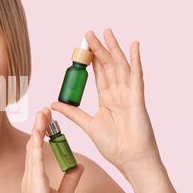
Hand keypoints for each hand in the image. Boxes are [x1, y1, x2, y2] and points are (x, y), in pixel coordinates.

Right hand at [15, 107, 83, 192]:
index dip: (42, 134)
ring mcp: (30, 179)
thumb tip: (78, 166)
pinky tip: (39, 133)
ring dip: (37, 129)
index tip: (48, 120)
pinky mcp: (34, 184)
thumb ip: (70, 180)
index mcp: (36, 178)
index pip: (38, 150)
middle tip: (44, 110)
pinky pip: (35, 160)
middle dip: (39, 126)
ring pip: (33, 147)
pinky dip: (36, 144)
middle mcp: (31, 175)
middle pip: (34, 144)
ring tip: (42, 113)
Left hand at [51, 29, 160, 173]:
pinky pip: (136, 76)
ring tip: (107, 32)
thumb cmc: (113, 145)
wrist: (128, 159)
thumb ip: (73, 112)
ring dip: (113, 49)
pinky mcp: (137, 99)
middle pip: (108, 66)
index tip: (83, 48)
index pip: (98, 74)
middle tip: (90, 34)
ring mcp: (128, 95)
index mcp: (107, 99)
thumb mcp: (88, 124)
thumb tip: (55, 103)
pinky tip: (134, 46)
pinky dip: (136, 61)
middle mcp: (118, 93)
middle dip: (99, 49)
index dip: (91, 60)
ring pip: (120, 66)